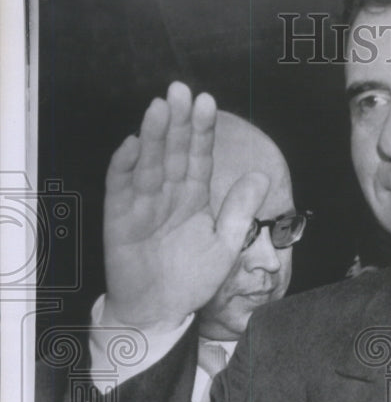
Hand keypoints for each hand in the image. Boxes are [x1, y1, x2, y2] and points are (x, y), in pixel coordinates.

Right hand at [103, 82, 266, 328]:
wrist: (160, 311)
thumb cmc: (191, 279)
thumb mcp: (224, 246)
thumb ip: (239, 211)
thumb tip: (260, 176)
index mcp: (193, 197)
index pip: (199, 157)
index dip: (202, 131)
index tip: (208, 103)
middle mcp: (167, 194)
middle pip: (173, 152)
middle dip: (178, 122)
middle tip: (181, 91)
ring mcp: (142, 203)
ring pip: (149, 163)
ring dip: (153, 136)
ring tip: (160, 109)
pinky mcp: (119, 218)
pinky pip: (121, 188)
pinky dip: (125, 167)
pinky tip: (132, 145)